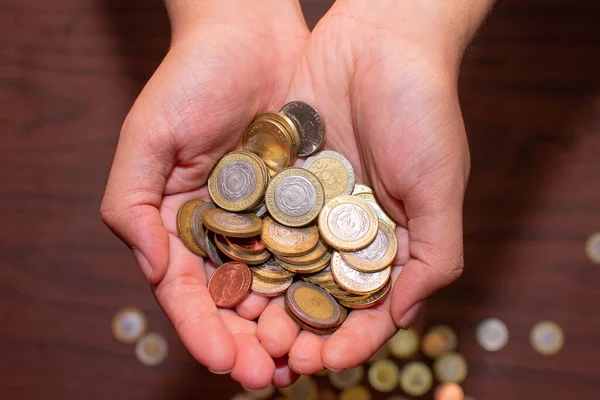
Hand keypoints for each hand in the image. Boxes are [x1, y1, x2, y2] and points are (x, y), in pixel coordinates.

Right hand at [100, 0, 308, 387]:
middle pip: (236, 302)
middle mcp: (227, 230)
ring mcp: (269, 219)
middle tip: (273, 375)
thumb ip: (130, 205)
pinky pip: (315, 249)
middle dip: (251, 342)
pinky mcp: (307, 202)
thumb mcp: (146, 137)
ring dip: (290, 326)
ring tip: (307, 358)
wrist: (249, 33)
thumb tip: (153, 271)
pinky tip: (335, 310)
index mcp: (183, 224)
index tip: (225, 362)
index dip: (203, 331)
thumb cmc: (189, 79)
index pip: (189, 293)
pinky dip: (321, 282)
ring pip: (279, 286)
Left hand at [256, 0, 492, 373]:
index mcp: (391, 239)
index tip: (322, 361)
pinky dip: (247, 254)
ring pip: (285, 268)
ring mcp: (312, 207)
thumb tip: (408, 315)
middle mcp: (348, 229)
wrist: (378, 39)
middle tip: (274, 355)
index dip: (349, 339)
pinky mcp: (280, 181)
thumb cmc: (422, 110)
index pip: (370, 306)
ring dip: (267, 303)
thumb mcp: (441, 186)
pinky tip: (228, 280)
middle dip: (299, 330)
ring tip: (246, 330)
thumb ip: (434, 255)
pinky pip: (261, 223)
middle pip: (321, 296)